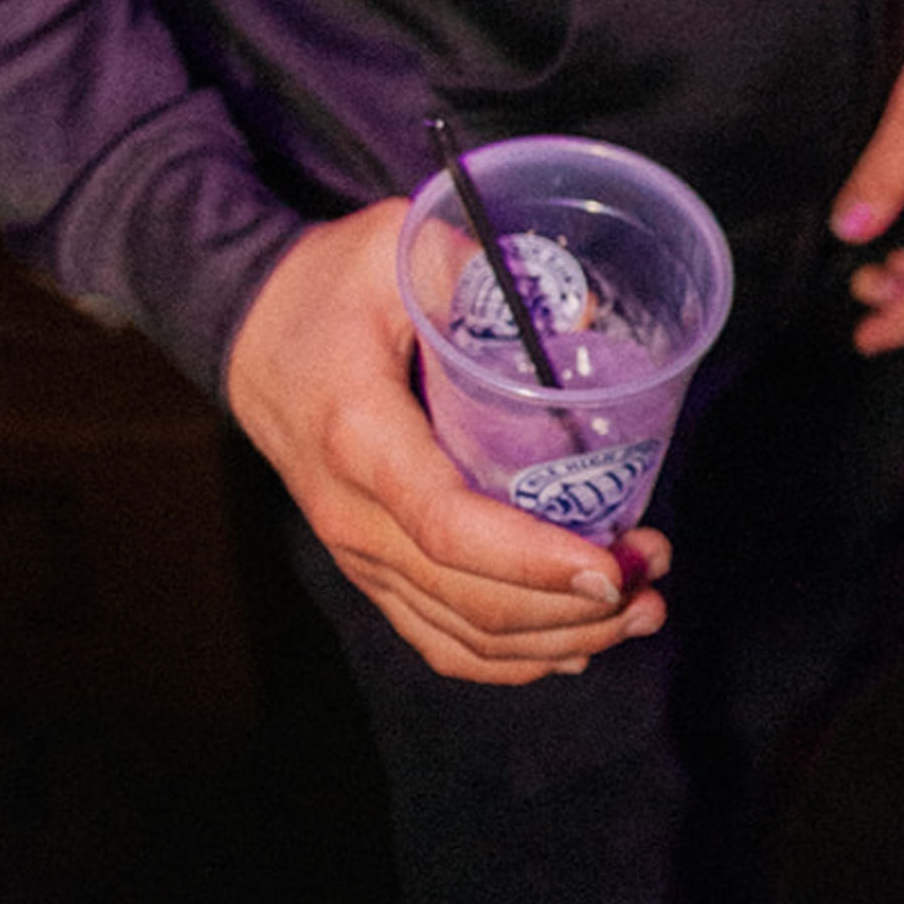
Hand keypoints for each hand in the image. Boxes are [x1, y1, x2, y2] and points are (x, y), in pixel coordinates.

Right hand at [223, 198, 669, 684]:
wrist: (250, 327)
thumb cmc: (330, 283)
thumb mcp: (398, 244)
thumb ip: (481, 268)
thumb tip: (583, 310)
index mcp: (358, 435)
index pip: (446, 525)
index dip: (532, 560)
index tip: (609, 566)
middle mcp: (352, 514)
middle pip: (468, 601)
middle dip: (574, 606)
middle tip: (653, 571)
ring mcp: (356, 552)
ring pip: (461, 635)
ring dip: (559, 638)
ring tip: (640, 608)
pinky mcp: (369, 567)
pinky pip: (438, 639)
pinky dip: (512, 658)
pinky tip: (575, 645)